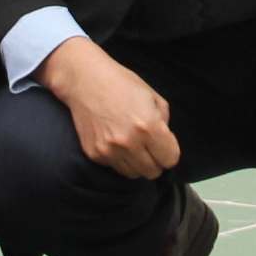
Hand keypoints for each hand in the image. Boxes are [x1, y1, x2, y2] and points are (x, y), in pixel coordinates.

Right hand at [41, 38, 178, 179]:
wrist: (85, 81)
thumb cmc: (122, 84)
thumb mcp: (153, 97)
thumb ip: (165, 122)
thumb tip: (165, 143)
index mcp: (148, 126)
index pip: (170, 160)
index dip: (169, 152)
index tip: (164, 145)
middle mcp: (130, 143)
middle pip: (153, 172)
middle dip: (155, 160)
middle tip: (149, 147)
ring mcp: (110, 151)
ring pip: (134, 174)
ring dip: (137, 163)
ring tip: (132, 145)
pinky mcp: (95, 154)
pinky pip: (115, 167)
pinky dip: (119, 159)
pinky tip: (115, 141)